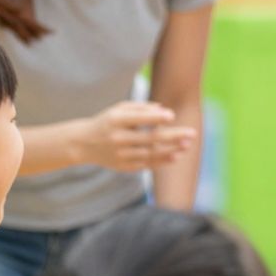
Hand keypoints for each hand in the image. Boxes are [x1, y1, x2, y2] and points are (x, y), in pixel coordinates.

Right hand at [77, 101, 194, 171]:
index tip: (172, 115)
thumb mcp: (119, 109)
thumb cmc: (107, 121)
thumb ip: (141, 108)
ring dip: (171, 149)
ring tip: (187, 144)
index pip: (138, 119)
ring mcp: (120, 155)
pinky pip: (146, 164)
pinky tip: (176, 156)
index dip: (155, 118)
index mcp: (115, 120)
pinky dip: (162, 161)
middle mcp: (117, 138)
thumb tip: (165, 111)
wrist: (83, 144)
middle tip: (192, 133)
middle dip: (173, 136)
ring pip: (150, 153)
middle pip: (149, 138)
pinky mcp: (123, 166)